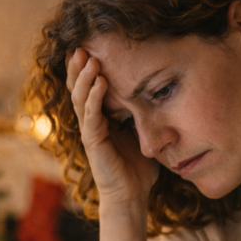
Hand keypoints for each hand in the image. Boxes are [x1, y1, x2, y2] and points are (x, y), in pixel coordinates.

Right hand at [67, 48, 158, 206]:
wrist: (132, 195)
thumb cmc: (138, 167)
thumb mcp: (143, 132)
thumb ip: (144, 114)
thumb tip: (162, 92)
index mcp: (101, 118)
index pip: (89, 88)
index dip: (86, 69)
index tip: (90, 45)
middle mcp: (91, 122)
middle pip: (78, 88)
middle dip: (78, 66)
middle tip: (81, 44)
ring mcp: (90, 131)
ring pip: (80, 98)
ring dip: (83, 77)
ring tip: (87, 57)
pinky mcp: (93, 142)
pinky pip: (91, 116)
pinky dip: (94, 98)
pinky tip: (99, 82)